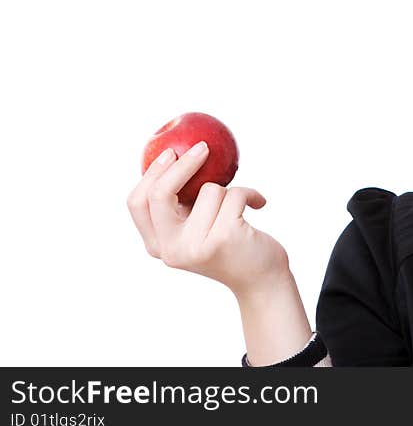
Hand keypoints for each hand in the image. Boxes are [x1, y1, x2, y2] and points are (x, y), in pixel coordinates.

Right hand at [126, 141, 289, 296]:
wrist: (262, 278)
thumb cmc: (230, 245)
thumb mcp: (197, 228)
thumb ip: (181, 205)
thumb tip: (175, 154)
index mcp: (158, 245)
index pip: (137, 203)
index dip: (150, 174)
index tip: (171, 152)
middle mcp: (172, 249)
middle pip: (160, 194)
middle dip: (182, 165)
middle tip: (203, 148)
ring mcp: (197, 245)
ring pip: (209, 190)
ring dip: (229, 190)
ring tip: (240, 207)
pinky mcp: (224, 237)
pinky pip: (234, 194)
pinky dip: (251, 193)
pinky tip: (259, 204)